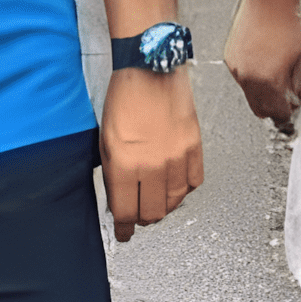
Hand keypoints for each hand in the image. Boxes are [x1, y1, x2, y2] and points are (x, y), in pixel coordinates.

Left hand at [99, 68, 203, 236]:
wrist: (149, 68)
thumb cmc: (124, 97)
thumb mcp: (106, 140)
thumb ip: (114, 173)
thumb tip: (120, 197)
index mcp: (124, 164)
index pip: (126, 211)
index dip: (124, 228)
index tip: (124, 233)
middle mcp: (151, 164)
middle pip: (152, 213)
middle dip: (143, 219)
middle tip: (139, 218)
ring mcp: (176, 157)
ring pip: (174, 201)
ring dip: (164, 207)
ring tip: (157, 203)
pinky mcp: (194, 146)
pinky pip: (194, 182)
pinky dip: (185, 189)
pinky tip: (176, 185)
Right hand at [225, 0, 300, 137]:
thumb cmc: (287, 22)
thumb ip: (298, 85)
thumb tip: (293, 100)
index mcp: (268, 80)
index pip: (277, 112)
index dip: (286, 116)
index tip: (290, 116)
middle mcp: (248, 77)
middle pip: (259, 109)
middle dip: (273, 108)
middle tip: (284, 99)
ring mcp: (237, 68)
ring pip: (249, 94)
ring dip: (262, 92)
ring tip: (275, 72)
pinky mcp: (230, 58)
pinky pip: (242, 77)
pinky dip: (252, 76)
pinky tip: (264, 60)